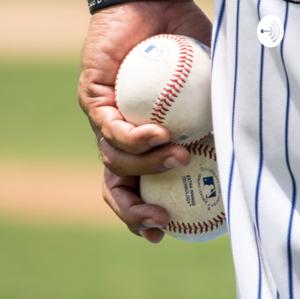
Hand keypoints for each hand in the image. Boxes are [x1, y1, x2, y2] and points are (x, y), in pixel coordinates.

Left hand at [78, 0, 211, 242]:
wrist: (153, 8)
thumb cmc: (184, 47)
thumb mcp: (208, 89)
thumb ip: (216, 117)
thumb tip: (236, 146)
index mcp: (142, 143)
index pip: (135, 187)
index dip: (144, 213)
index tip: (163, 230)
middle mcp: (120, 137)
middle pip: (116, 186)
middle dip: (133, 211)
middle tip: (160, 221)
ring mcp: (105, 120)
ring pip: (114, 162)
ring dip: (148, 168)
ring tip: (179, 156)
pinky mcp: (93, 99)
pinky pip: (110, 129)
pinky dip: (136, 139)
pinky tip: (160, 131)